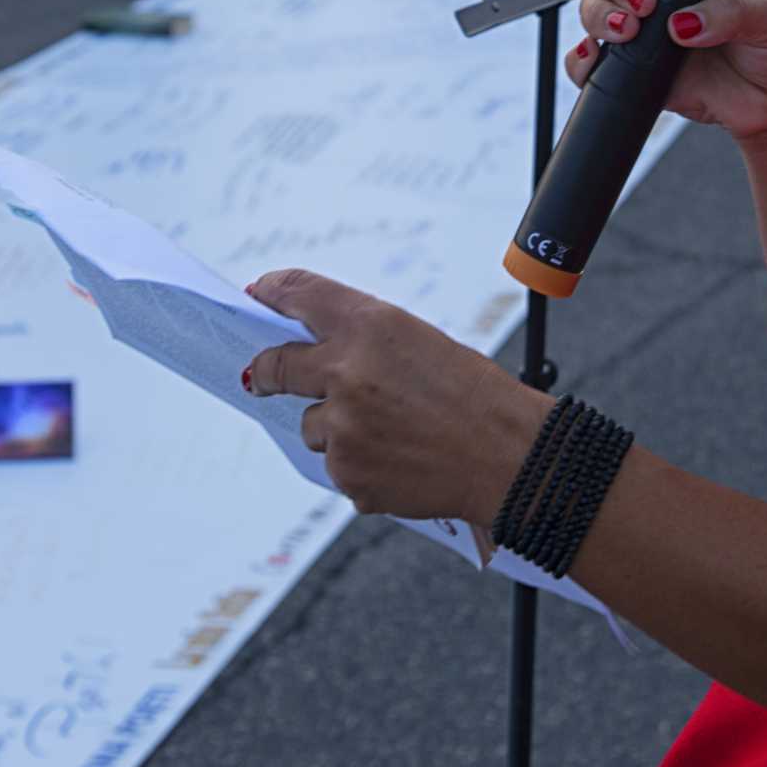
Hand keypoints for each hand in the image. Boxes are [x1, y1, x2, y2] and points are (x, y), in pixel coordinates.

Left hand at [241, 269, 545, 525]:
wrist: (508, 456)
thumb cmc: (475, 395)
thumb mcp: (421, 342)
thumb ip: (363, 343)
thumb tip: (314, 354)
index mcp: (370, 327)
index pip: (301, 295)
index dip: (272, 292)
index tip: (257, 294)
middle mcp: (346, 373)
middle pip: (276, 366)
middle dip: (267, 371)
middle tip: (263, 375)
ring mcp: (343, 428)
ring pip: (312, 426)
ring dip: (337, 428)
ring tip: (392, 432)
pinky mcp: (348, 474)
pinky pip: (337, 466)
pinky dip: (361, 464)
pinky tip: (401, 459)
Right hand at [569, 0, 766, 144]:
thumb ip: (735, 12)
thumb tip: (685, 23)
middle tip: (645, 1)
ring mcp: (646, 27)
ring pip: (597, 5)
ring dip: (600, 14)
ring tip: (629, 32)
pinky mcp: (635, 69)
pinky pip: (592, 60)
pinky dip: (582, 59)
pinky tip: (595, 59)